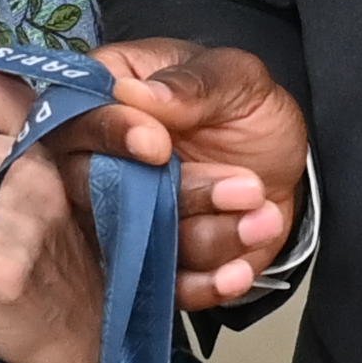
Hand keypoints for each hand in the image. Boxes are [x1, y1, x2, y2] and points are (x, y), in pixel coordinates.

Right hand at [103, 37, 308, 308]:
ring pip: (140, 241)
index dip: (112, 135)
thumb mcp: (237, 78)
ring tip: (263, 213)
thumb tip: (136, 93)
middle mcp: (99, 161)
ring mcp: (122, 217)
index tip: (157, 146)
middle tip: (245, 188)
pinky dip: (204, 283)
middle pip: (97, 190)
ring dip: (210, 235)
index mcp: (107, 99)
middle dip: (178, 196)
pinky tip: (238, 271)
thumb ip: (192, 82)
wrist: (281, 166)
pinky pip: (162, 284)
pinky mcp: (153, 261)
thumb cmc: (246, 108)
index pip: (80, 119)